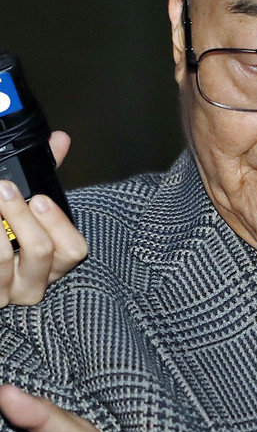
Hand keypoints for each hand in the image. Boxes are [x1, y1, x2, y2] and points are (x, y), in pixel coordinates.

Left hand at [0, 131, 87, 305]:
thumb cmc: (9, 239)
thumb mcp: (31, 211)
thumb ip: (48, 175)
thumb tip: (61, 140)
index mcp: (55, 263)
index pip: (74, 249)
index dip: (58, 223)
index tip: (40, 198)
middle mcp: (36, 282)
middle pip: (41, 251)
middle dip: (21, 216)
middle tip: (4, 189)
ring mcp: (8, 291)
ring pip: (5, 260)